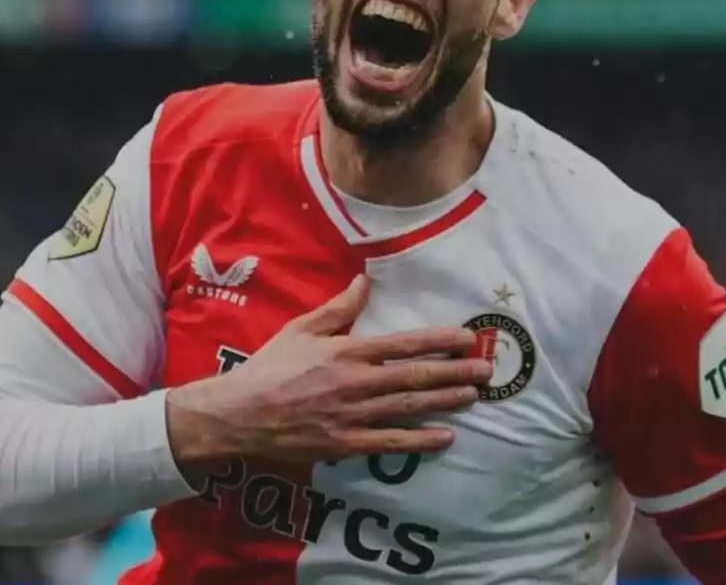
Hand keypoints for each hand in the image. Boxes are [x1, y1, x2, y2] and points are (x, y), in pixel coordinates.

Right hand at [166, 274, 490, 470]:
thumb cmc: (269, 368)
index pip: (403, 344)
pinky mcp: (346, 443)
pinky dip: (420, 440)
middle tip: (486, 369)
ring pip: (409, 407)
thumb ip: (337, 308)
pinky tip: (445, 437)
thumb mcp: (300, 329)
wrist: (239, 414)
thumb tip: (364, 281)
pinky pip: (391, 443)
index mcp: (347, 352)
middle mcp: (356, 383)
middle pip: (415, 376)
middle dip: (454, 371)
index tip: (466, 337)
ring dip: (445, 401)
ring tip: (474, 396)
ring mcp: (353, 416)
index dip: (438, 340)